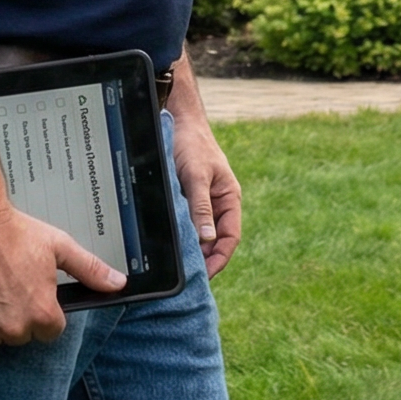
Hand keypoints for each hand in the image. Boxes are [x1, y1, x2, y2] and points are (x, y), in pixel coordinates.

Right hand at [0, 202, 127, 350]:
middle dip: (16, 315)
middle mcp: (14, 328)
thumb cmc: (14, 231)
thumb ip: (90, 269)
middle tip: (8, 285)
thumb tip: (117, 283)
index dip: (42, 309)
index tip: (31, 292)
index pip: (50, 330)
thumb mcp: (59, 246)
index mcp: (42, 313)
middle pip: (20, 335)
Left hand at [169, 105, 243, 277]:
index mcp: (229, 199)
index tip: (205, 276)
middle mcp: (219, 204)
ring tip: (178, 268)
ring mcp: (203, 202)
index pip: (230, 238)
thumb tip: (207, 239)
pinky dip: (181, 236)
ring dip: (192, 250)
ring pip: (200, 234)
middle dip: (205, 260)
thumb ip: (202, 206)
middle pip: (215, 241)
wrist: (179, 121)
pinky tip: (170, 247)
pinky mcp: (188, 199)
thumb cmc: (192, 144)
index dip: (219, 259)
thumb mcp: (196, 175)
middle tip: (187, 279)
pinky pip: (187, 224)